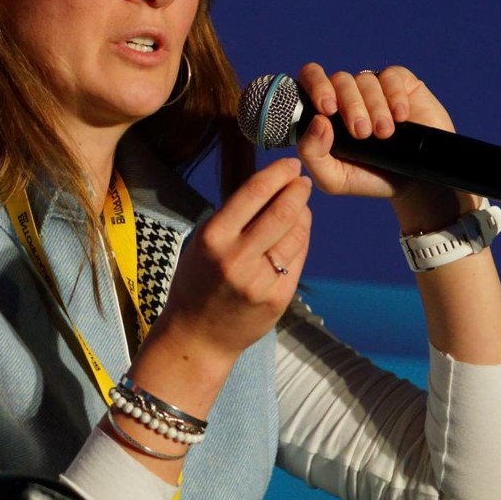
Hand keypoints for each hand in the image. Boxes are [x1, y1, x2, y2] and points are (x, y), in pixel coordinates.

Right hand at [152, 158, 310, 365]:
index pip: (253, 193)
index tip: (290, 164)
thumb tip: (272, 187)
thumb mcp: (202, 243)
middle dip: (298, 190)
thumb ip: (233, 218)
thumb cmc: (197, 282)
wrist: (197, 336)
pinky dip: (301, 240)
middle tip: (303, 181)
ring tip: (300, 206)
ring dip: (303, 215)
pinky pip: (297, 260)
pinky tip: (297, 233)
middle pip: (282, 212)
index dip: (277, 173)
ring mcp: (260, 281)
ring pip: (295, 235)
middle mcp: (237, 258)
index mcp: (213, 238)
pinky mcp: (277, 299)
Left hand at [295, 63, 472, 228]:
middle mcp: (345, 94)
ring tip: (385, 133)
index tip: (327, 110)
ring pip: (365, 80)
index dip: (315, 85)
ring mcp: (372, 86)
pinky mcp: (400, 83)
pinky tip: (401, 117)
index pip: (309, 78)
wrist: (412, 183)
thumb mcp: (333, 178)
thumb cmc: (367, 177)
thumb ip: (312, 153)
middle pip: (339, 79)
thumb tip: (317, 120)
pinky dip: (395, 97)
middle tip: (362, 133)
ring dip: (375, 108)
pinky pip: (391, 76)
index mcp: (324, 111)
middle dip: (350, 105)